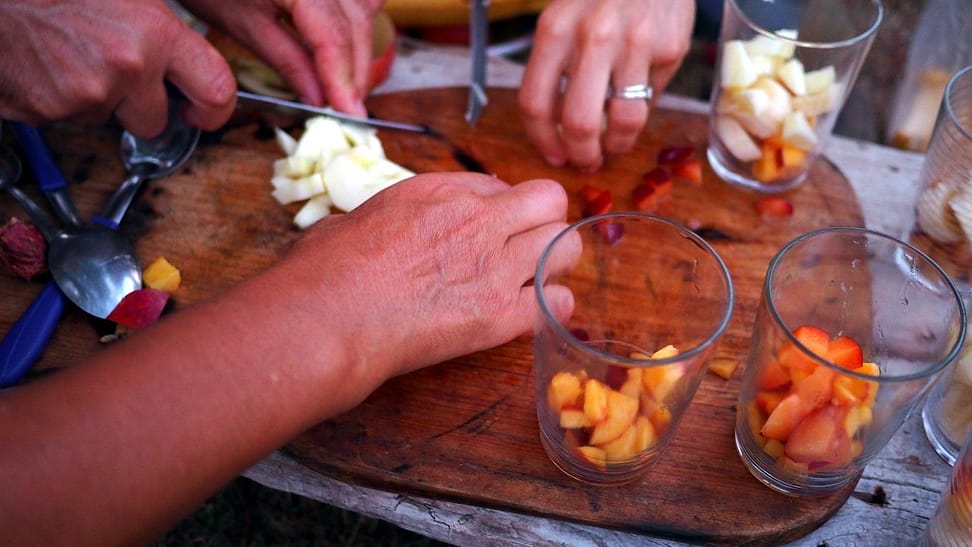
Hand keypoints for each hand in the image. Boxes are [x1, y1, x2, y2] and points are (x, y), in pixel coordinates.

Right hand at [0, 0, 235, 136]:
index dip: (213, 110)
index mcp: (155, 31)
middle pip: (155, 121)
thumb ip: (164, 32)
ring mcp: (88, 91)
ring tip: (72, 56)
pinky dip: (60, 99)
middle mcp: (128, 65)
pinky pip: (69, 119)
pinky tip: (49, 66)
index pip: (216, 88)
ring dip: (96, 98)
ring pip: (108, 119)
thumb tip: (193, 64)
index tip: (202, 113)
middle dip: (138, 106)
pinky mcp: (50, 109)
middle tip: (114, 73)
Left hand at [183, 0, 385, 116]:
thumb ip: (286, 59)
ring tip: (348, 81)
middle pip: (357, 21)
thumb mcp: (239, 22)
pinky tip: (349, 44)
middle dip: (356, 68)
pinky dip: (358, 19)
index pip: (331, 35)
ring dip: (362, 44)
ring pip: (365, 6)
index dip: (344, 77)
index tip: (351, 112)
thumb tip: (319, 98)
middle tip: (350, 107)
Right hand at [283, 171, 577, 387]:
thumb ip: (393, 214)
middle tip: (523, 248)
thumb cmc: (327, 269)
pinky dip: (550, 308)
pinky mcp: (500, 315)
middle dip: (542, 223)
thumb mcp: (360, 215)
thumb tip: (393, 227)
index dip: (499, 208)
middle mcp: (477, 220)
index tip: (487, 228)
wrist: (329, 317)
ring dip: (553, 263)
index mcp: (441, 191)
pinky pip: (558, 302)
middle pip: (550, 202)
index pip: (500, 185)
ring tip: (531, 280)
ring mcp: (494, 267)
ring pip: (565, 247)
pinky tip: (527, 313)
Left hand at [518, 0, 695, 172]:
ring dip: (617, 147)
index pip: (535, 104)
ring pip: (623, 121)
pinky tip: (637, 103)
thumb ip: (557, 66)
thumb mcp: (565, 17)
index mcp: (554, 31)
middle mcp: (592, 37)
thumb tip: (558, 126)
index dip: (543, 141)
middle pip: (579, 123)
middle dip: (582, 155)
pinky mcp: (669, 49)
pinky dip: (644, 111)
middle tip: (586, 162)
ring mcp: (635, 43)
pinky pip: (653, 99)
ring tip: (614, 148)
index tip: (553, 155)